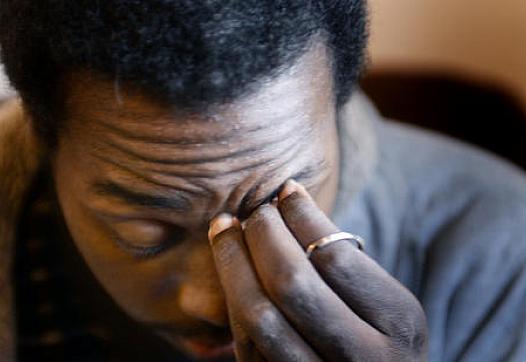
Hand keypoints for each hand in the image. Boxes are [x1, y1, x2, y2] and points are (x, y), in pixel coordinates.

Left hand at [208, 180, 427, 361]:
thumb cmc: (381, 336)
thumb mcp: (385, 300)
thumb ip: (347, 264)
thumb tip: (287, 199)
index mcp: (399, 324)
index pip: (336, 257)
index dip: (303, 216)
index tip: (287, 189)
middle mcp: (364, 359)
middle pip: (292, 284)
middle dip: (264, 235)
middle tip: (256, 210)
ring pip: (259, 316)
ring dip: (233, 262)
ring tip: (225, 228)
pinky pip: (247, 342)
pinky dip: (233, 298)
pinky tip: (230, 268)